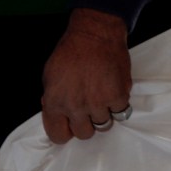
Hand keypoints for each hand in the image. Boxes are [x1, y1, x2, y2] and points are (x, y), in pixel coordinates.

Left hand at [42, 8, 131, 142]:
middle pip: (84, 134)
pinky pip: (120, 112)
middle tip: (88, 108)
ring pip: (104, 125)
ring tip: (101, 96)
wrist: (95, 34)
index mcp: (55, 102)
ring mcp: (98, 103)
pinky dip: (118, 104)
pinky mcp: (118, 97)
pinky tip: (112, 90)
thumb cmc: (72, 51)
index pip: (58, 136)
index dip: (65, 131)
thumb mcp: (50, 76)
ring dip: (103, 114)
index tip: (70, 125)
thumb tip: (58, 114)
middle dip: (86, 123)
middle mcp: (76, 106)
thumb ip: (53, 99)